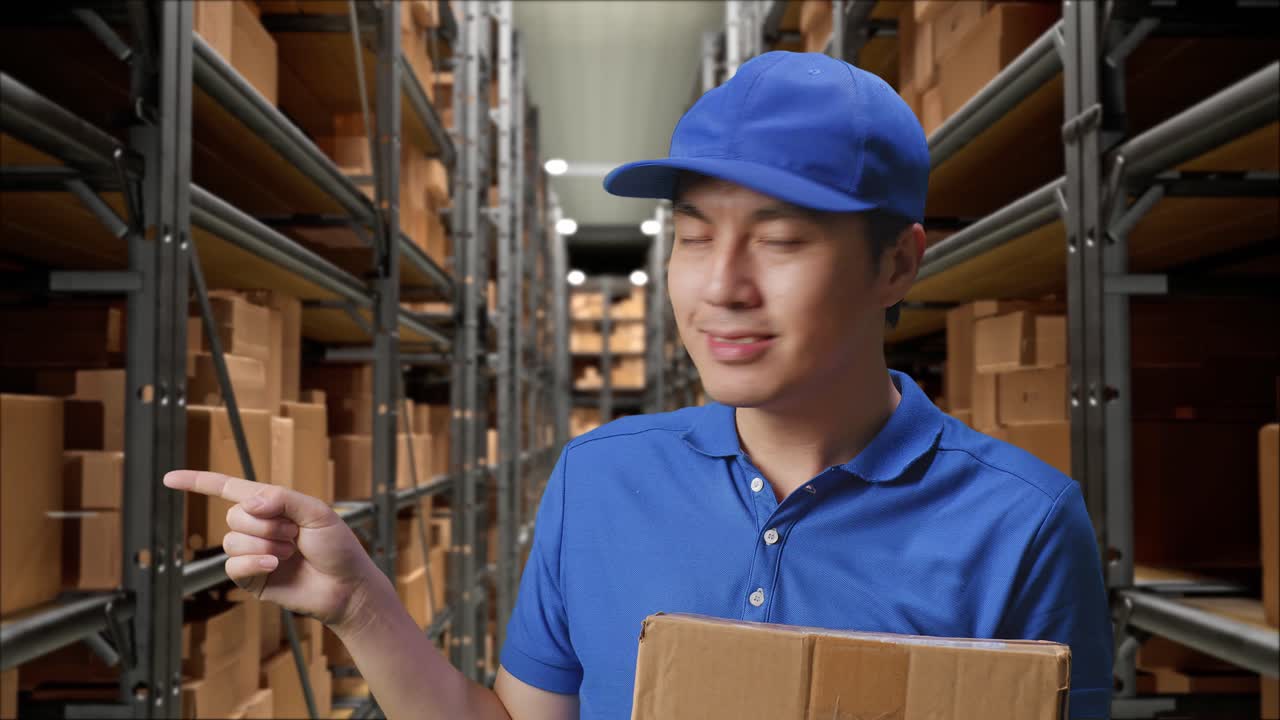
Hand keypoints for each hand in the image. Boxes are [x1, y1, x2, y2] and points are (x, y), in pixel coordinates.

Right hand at [163, 470, 381, 629]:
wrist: (346, 586)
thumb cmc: (338, 547)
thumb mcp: (317, 513)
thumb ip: (283, 499)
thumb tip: (248, 502)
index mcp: (272, 505)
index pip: (229, 488)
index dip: (199, 482)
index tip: (169, 478)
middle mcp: (258, 528)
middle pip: (234, 514)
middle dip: (267, 523)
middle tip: (295, 534)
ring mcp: (252, 554)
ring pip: (232, 540)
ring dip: (265, 543)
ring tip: (291, 551)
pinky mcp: (251, 579)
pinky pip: (233, 565)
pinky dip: (254, 561)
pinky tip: (275, 564)